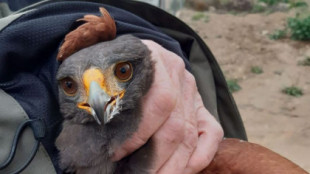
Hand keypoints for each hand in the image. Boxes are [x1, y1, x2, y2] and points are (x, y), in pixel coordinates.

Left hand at [112, 40, 223, 173]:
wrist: (134, 55)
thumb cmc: (113, 67)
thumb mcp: (103, 70)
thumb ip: (102, 94)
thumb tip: (98, 134)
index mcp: (154, 58)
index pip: (160, 101)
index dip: (139, 133)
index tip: (117, 154)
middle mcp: (178, 73)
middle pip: (177, 125)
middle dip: (156, 159)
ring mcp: (191, 89)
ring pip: (191, 134)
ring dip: (174, 165)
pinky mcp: (200, 105)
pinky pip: (211, 133)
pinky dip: (199, 157)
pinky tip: (183, 171)